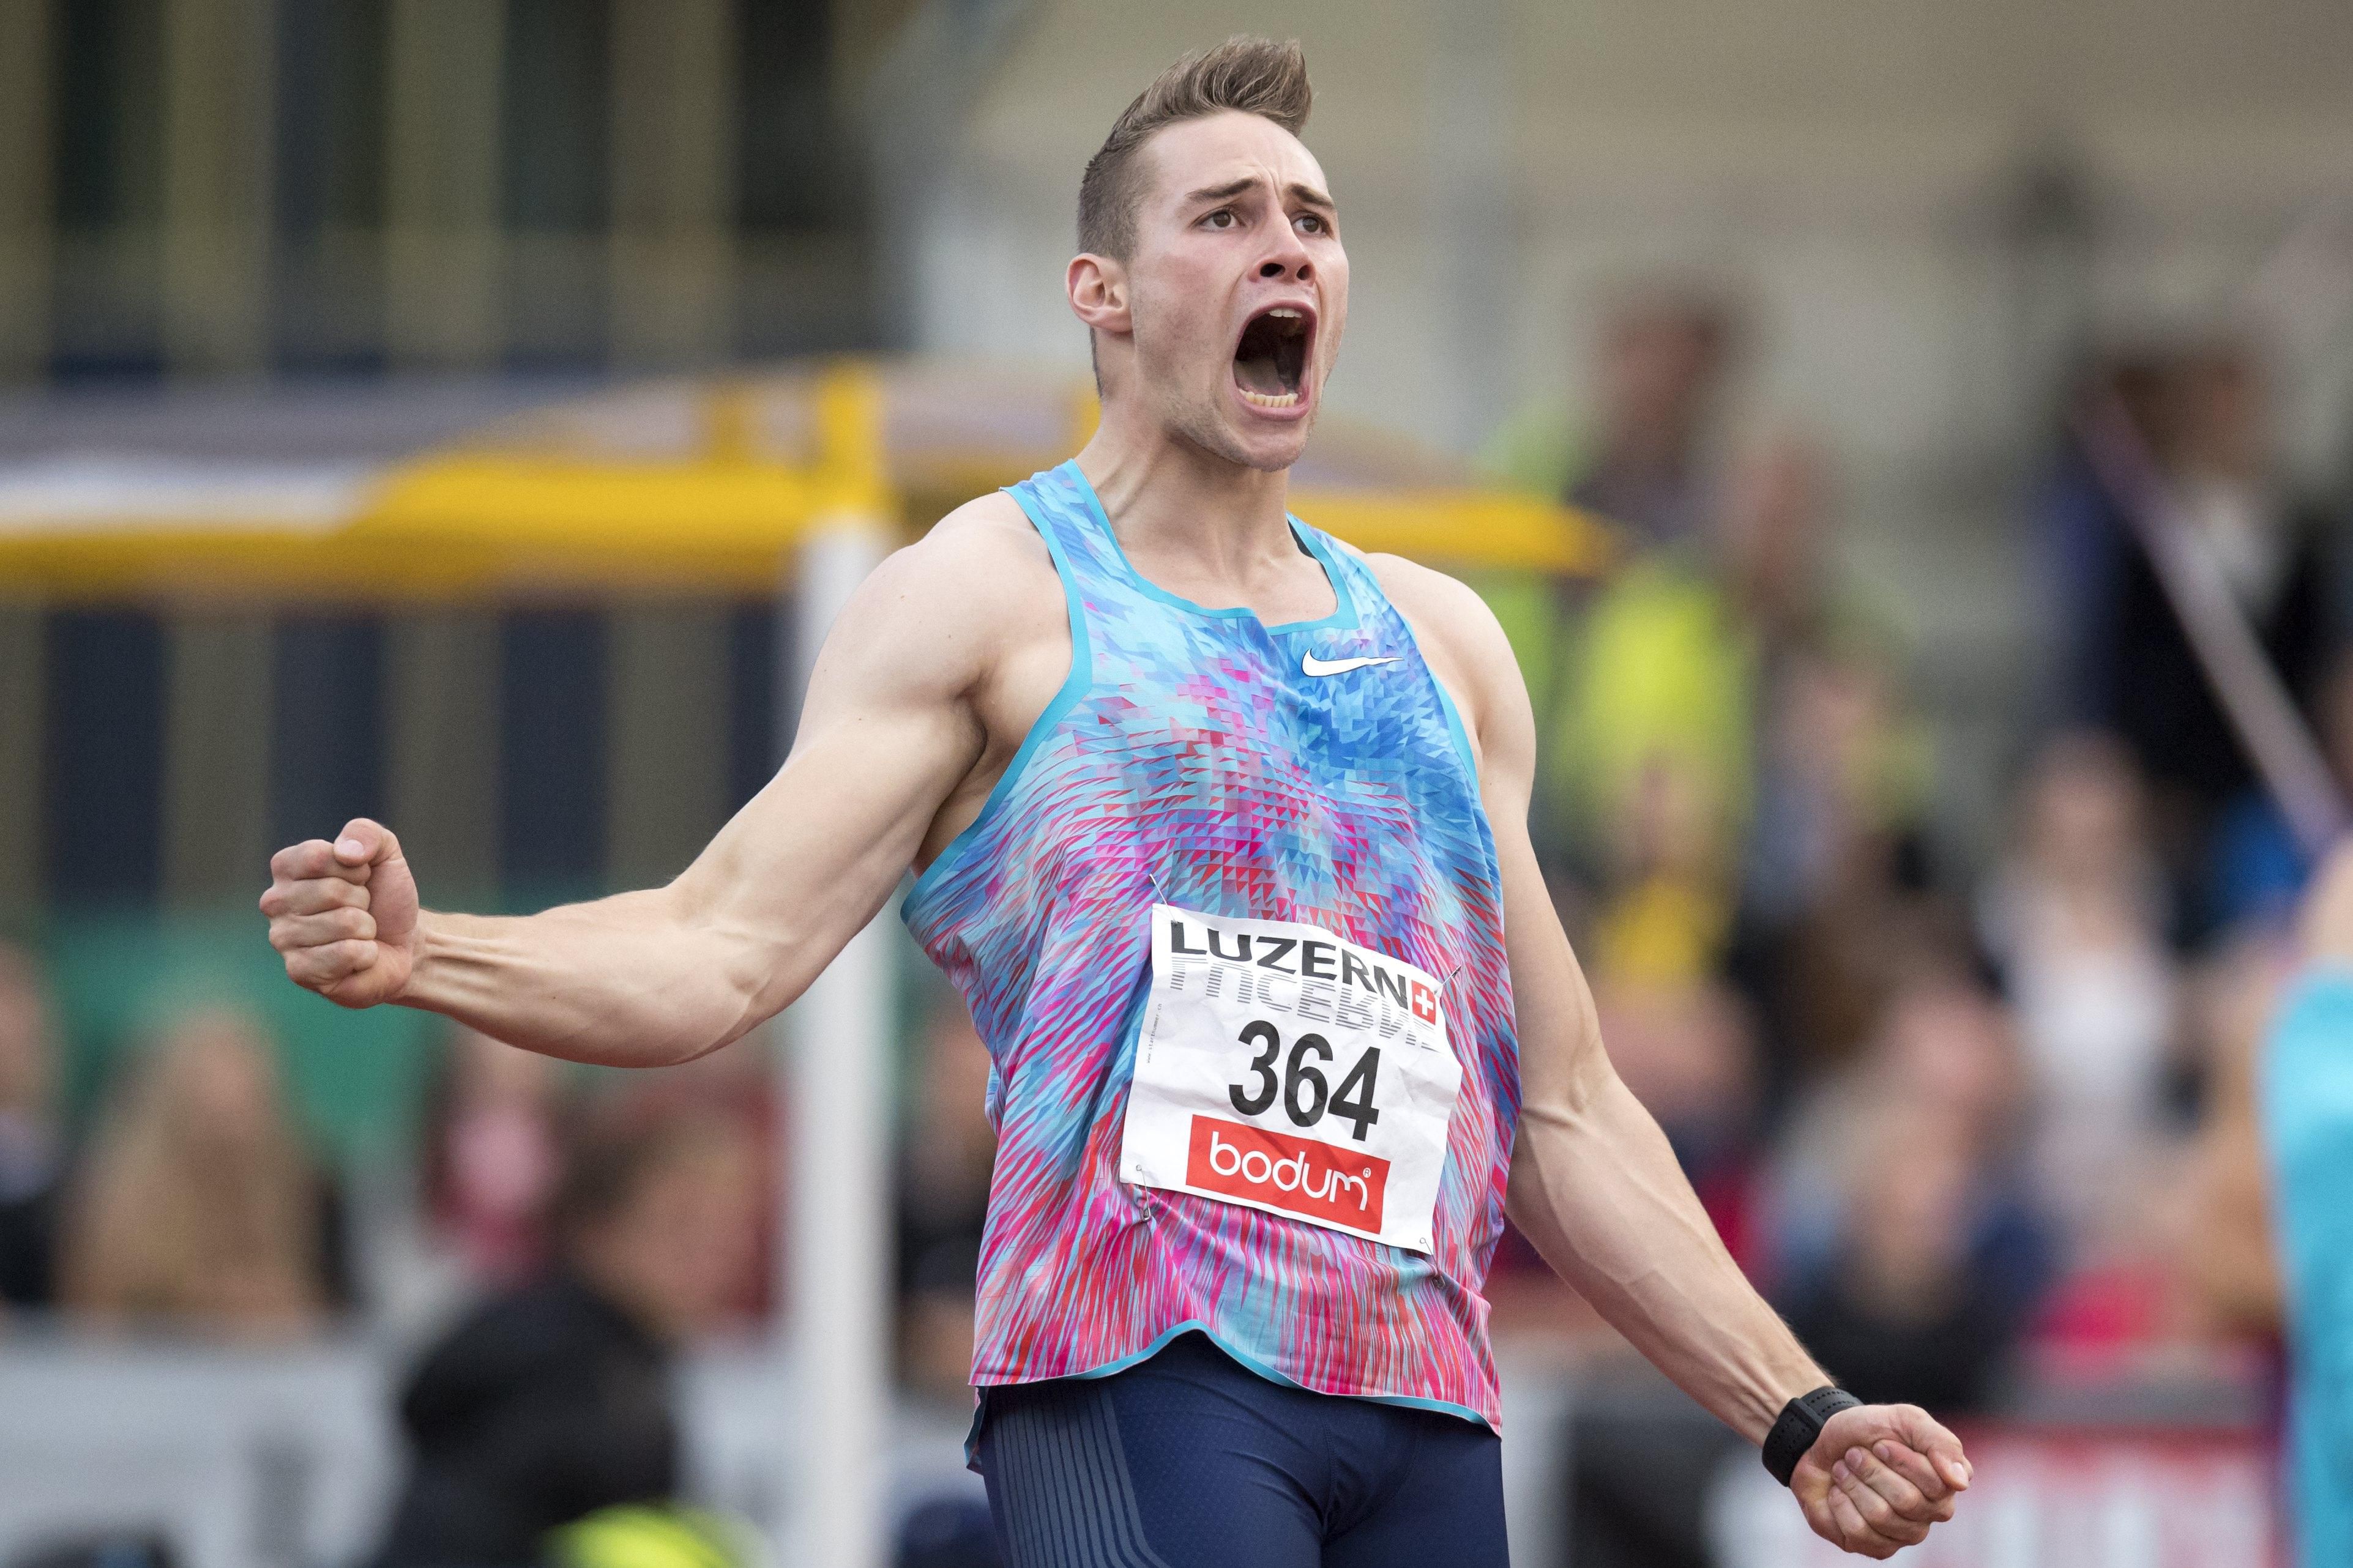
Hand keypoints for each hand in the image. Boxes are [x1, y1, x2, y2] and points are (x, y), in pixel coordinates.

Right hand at [261, 818, 420, 1008]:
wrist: (403, 943)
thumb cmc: (384, 896)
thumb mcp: (384, 853)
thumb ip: (365, 833)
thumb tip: (345, 852)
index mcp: (286, 868)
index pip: (317, 856)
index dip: (355, 867)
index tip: (360, 878)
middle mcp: (275, 902)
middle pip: (332, 891)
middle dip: (362, 900)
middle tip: (362, 909)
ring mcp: (282, 939)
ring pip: (344, 923)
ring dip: (366, 928)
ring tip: (359, 933)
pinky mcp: (299, 971)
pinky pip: (347, 953)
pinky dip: (366, 954)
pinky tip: (357, 958)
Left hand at [1791, 1403, 1970, 1558]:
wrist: (1823, 1442)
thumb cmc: (1869, 1431)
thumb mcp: (1905, 1419)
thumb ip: (1940, 1442)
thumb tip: (1960, 1482)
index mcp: (1945, 1483)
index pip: (1936, 1484)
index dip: (1900, 1460)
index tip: (1879, 1443)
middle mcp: (1931, 1514)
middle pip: (1906, 1501)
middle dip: (1871, 1470)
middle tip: (1855, 1455)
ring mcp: (1905, 1534)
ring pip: (1880, 1517)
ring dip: (1852, 1484)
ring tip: (1844, 1470)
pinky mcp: (1875, 1547)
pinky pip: (1858, 1533)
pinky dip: (1840, 1504)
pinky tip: (1838, 1493)